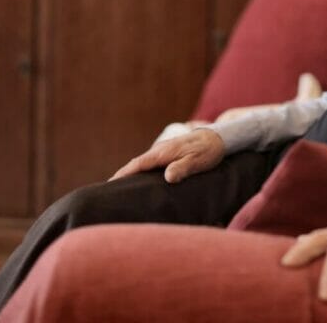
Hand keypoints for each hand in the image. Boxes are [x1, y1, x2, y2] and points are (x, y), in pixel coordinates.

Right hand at [110, 129, 225, 182]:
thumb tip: (168, 178)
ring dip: (131, 172)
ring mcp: (163, 150)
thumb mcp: (197, 161)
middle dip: (122, 174)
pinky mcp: (168, 152)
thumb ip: (182, 168)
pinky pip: (150, 162)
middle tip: (108, 189)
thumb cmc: (208, 151)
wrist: (218, 137)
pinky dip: (141, 169)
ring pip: (143, 162)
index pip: (138, 164)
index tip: (110, 183)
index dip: (124, 173)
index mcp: (163, 153)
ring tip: (120, 187)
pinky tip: (141, 179)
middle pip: (136, 163)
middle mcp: (160, 150)